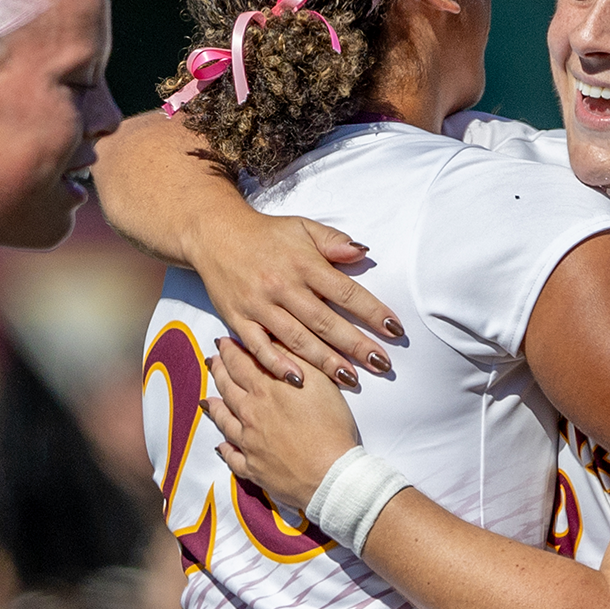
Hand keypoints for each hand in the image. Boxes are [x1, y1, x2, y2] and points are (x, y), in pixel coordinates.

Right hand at [100, 111, 404, 388]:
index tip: (395, 329)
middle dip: (356, 345)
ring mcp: (259, 305)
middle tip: (383, 364)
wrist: (214, 234)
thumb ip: (334, 241)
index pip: (345, 291)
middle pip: (325, 321)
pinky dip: (278, 364)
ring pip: (296, 338)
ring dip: (325, 361)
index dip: (372, 311)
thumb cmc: (267, 234)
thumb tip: (364, 253)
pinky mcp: (238, 319)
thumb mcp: (303, 227)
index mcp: (303, 263)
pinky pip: (259, 347)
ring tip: (352, 379)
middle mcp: (282, 286)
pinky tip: (299, 380)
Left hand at [205, 338, 361, 508]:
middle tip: (212, 361)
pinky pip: (232, 457)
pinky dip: (225, 450)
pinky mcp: (252, 468)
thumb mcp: (320, 380)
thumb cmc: (331, 427)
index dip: (230, 350)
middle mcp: (251, 413)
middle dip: (219, 371)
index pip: (240, 363)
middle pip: (228, 387)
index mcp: (266, 389)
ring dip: (215, 406)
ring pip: (224, 420)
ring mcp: (248, 442)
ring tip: (208, 399)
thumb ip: (294, 358)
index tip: (223, 342)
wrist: (330, 473)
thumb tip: (274, 341)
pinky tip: (221, 446)